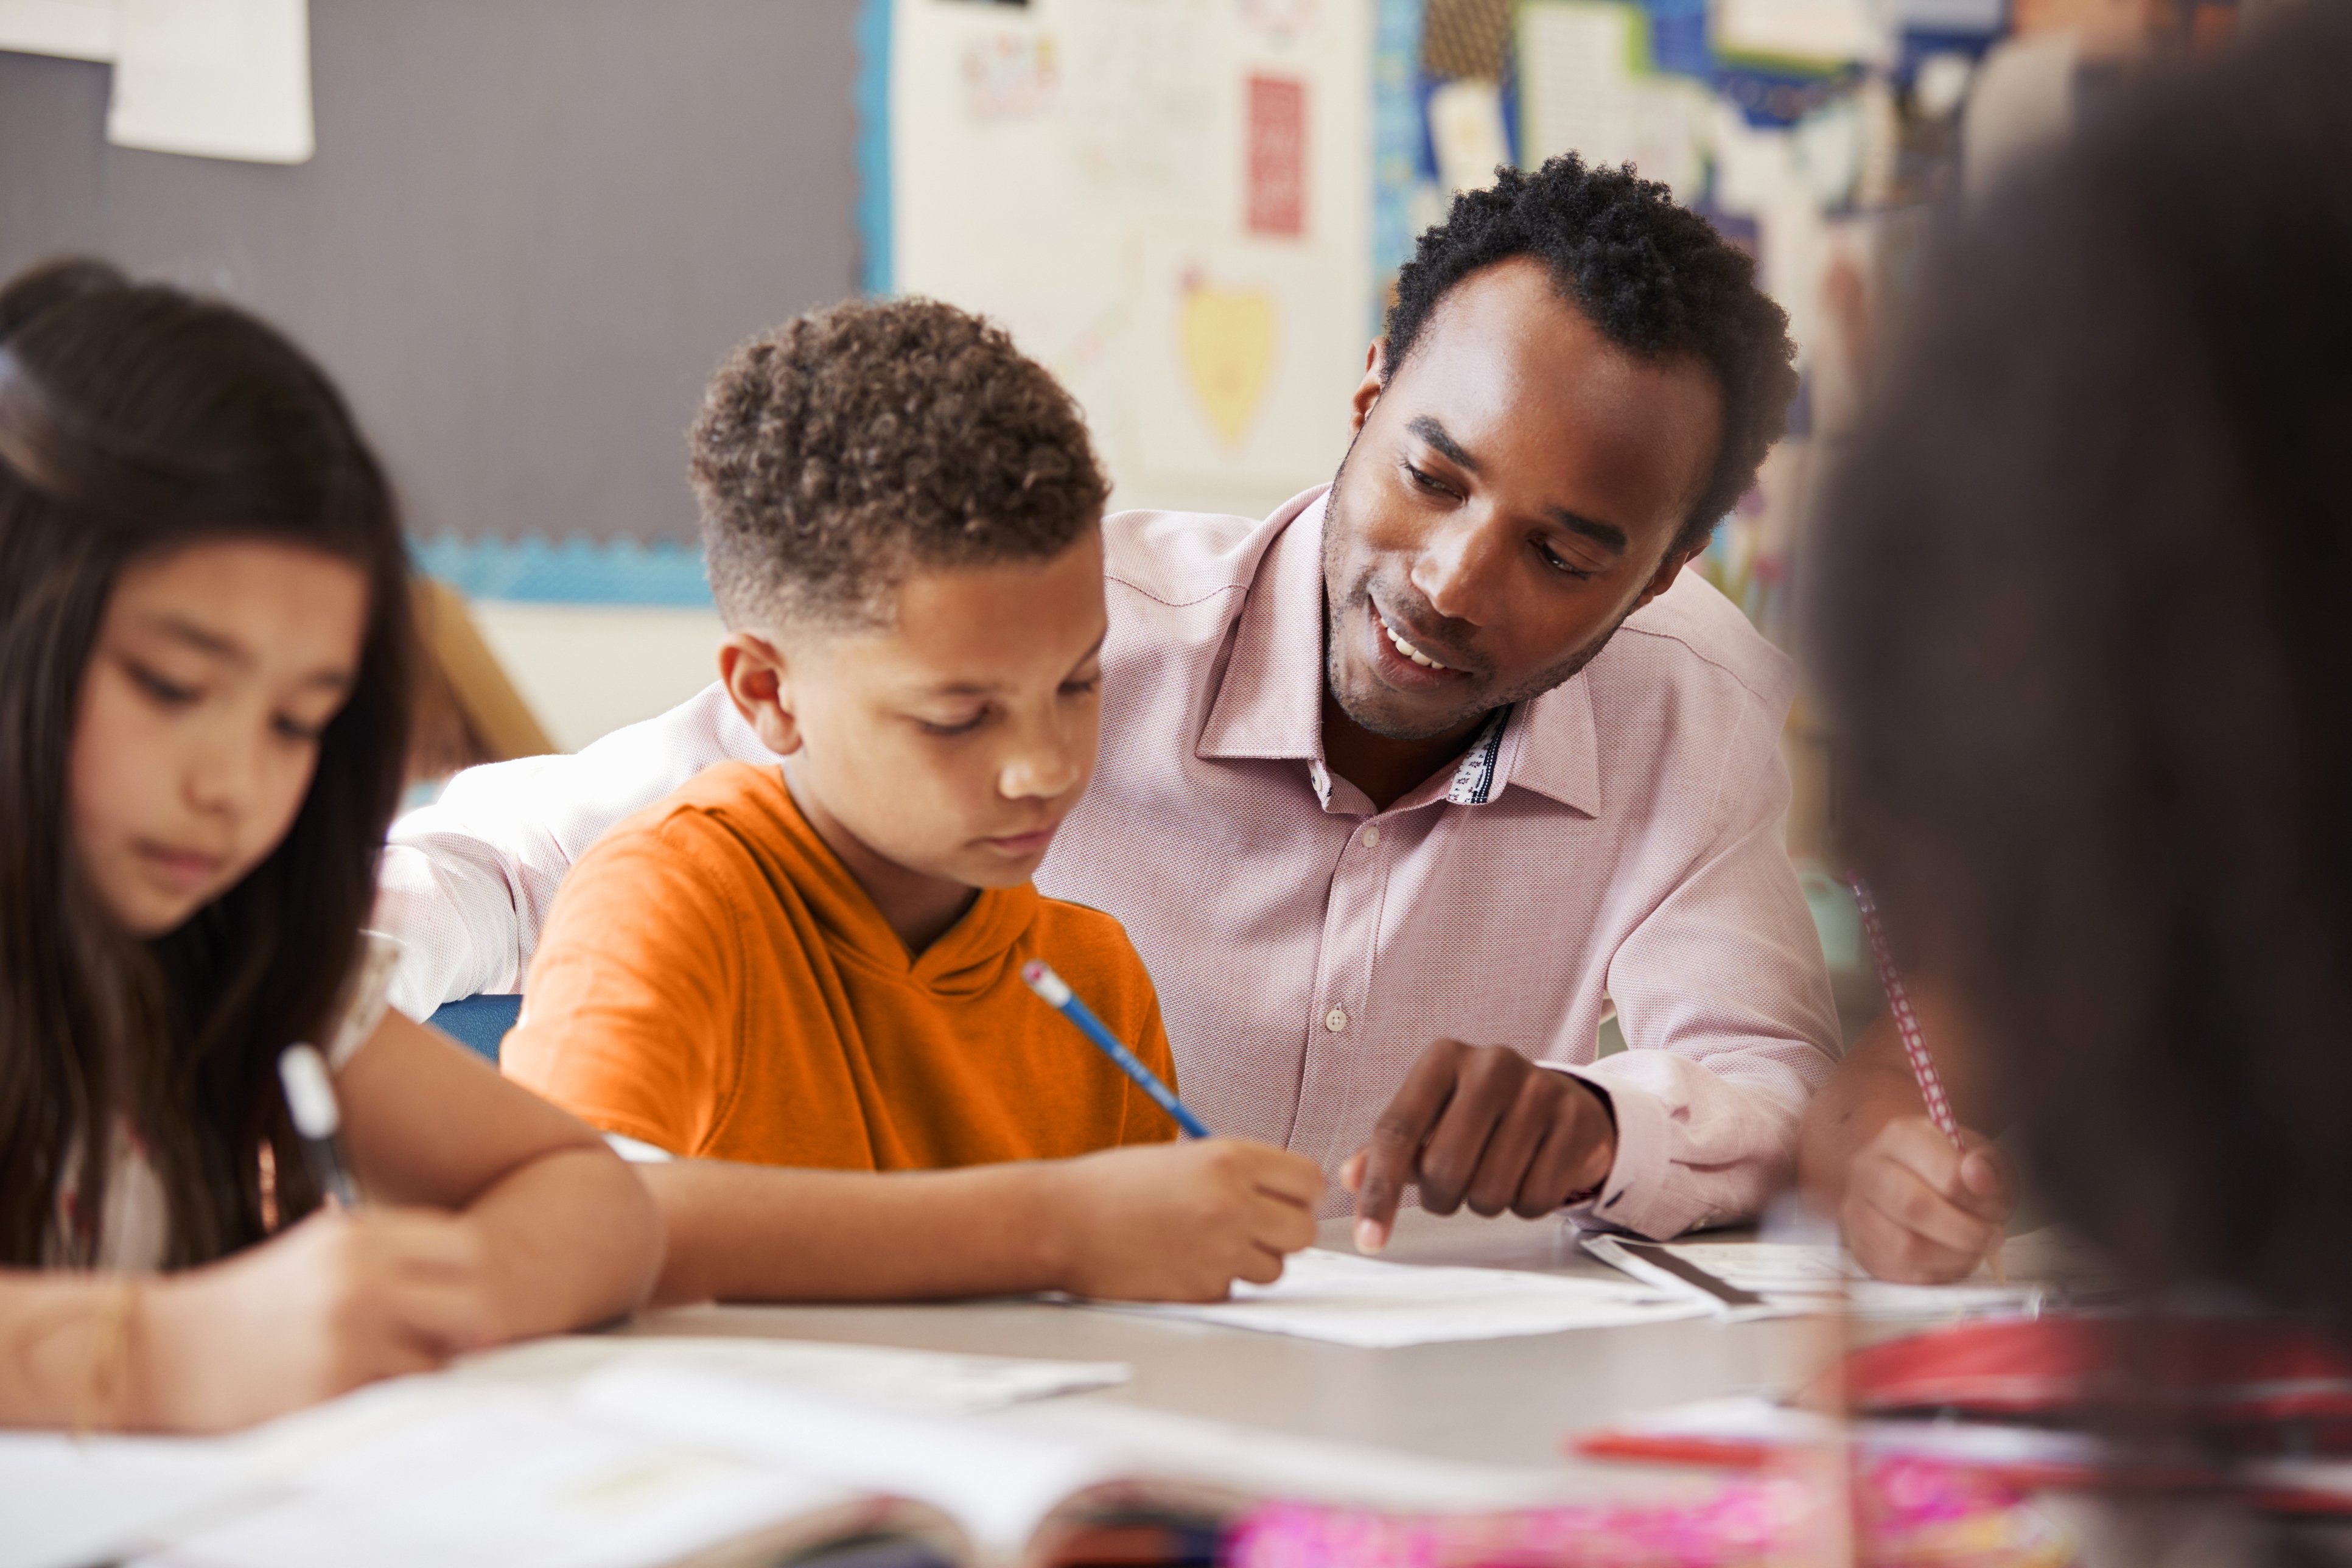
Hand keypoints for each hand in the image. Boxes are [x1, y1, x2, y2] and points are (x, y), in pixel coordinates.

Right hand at [142, 1205, 496, 1431]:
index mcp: (356, 1236)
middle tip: (451, 1344)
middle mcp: (358, 1280)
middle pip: (470, 1303)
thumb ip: (388, 1256)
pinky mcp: (330, 1390)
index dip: (466, 1275)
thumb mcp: (316, 1250)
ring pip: (441, 1362)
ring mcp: (347, 1337)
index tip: (452, 1295)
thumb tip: (469, 1287)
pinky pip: (396, 1401)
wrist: (162, 1351)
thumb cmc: (247, 1303)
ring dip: (430, 1371)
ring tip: (394, 1367)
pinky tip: (359, 1389)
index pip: (461, 1247)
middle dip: (468, 1328)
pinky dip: (389, 1399)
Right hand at [1042, 1138, 1323, 1302]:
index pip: (1309, 1181)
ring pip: (1275, 1268)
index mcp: (1230, 1159)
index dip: (1300, 1195)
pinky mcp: (1202, 1289)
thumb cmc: (1114, 1186)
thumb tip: (1285, 1195)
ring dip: (1251, 1261)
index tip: (1284, 1200)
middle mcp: (1233, 1203)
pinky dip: (1216, 1282)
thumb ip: (1238, 1173)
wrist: (1061, 1221)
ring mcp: (1220, 1250)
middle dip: (1284, 1233)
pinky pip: (1234, 1290)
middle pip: (1304, 1231)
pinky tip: (1180, 1264)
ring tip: (1207, 1244)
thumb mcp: (1185, 1158)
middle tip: (1254, 1229)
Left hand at [1342, 1040, 1614, 1253]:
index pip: (1396, 1131)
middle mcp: (1491, 1064)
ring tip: (1495, 1174)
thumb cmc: (1485, 1115)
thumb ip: (1389, 1148)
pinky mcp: (1576, 1122)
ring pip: (1489, 1190)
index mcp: (1443, 1059)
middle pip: (1441, 1168)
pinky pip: (1535, 1198)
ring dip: (1485, 1202)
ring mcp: (1539, 1090)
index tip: (1370, 1238)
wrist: (1563, 1102)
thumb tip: (1350, 1177)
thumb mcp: (1432, 1118)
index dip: (1379, 1191)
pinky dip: (1526, 1204)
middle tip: (1454, 1188)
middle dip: (1442, 1197)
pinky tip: (1530, 1175)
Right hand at [1840, 1115, 2014, 1283]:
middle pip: (1914, 1207)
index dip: (1977, 1199)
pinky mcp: (1862, 1247)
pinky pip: (1902, 1273)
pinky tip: (1951, 1259)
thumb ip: (1987, 1166)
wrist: (1919, 1183)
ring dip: (1952, 1257)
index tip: (1996, 1206)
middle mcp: (1869, 1169)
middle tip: (1991, 1237)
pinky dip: (1936, 1272)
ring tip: (1973, 1250)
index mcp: (1901, 1136)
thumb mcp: (1983, 1159)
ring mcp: (1858, 1210)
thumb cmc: (1956, 1171)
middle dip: (1965, 1232)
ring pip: (1905, 1247)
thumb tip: (1979, 1177)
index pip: (1944, 1174)